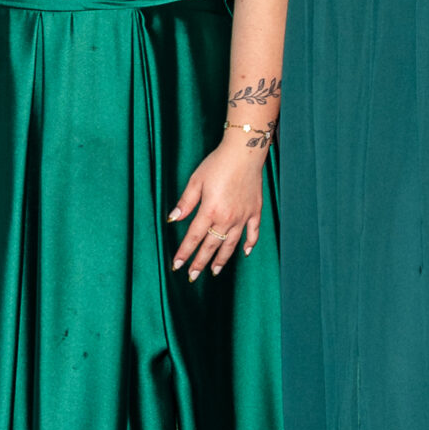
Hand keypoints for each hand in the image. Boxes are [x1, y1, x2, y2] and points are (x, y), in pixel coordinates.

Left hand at [168, 137, 266, 279]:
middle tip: (192, 276)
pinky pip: (253, 233)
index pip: (194, 238)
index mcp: (210, 211)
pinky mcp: (254, 212)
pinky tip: (245, 253)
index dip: (184, 253)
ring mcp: (243, 217)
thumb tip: (173, 219)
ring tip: (215, 271)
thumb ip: (185, 202)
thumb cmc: (218, 164)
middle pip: (211, 246)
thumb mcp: (196, 181)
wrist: (244, 152)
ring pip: (231, 244)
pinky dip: (249, 245)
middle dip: (200, 263)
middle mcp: (227, 218)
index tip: (177, 266)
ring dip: (222, 259)